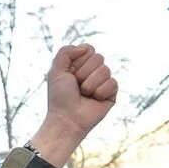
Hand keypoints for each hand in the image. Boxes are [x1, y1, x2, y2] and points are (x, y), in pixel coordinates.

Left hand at [29, 44, 117, 167]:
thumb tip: (85, 48)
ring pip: (105, 70)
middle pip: (98, 57)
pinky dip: (100, 92)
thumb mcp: (55, 71)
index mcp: (80, 65)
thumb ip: (65, 52)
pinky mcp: (111, 93)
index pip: (89, 49)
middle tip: (76, 87)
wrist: (66, 119)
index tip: (70, 74)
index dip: (79, 60)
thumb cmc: (59, 98)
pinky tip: (94, 100)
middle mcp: (93, 72)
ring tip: (84, 95)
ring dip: (90, 84)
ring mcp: (103, 82)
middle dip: (84, 73)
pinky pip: (112, 83)